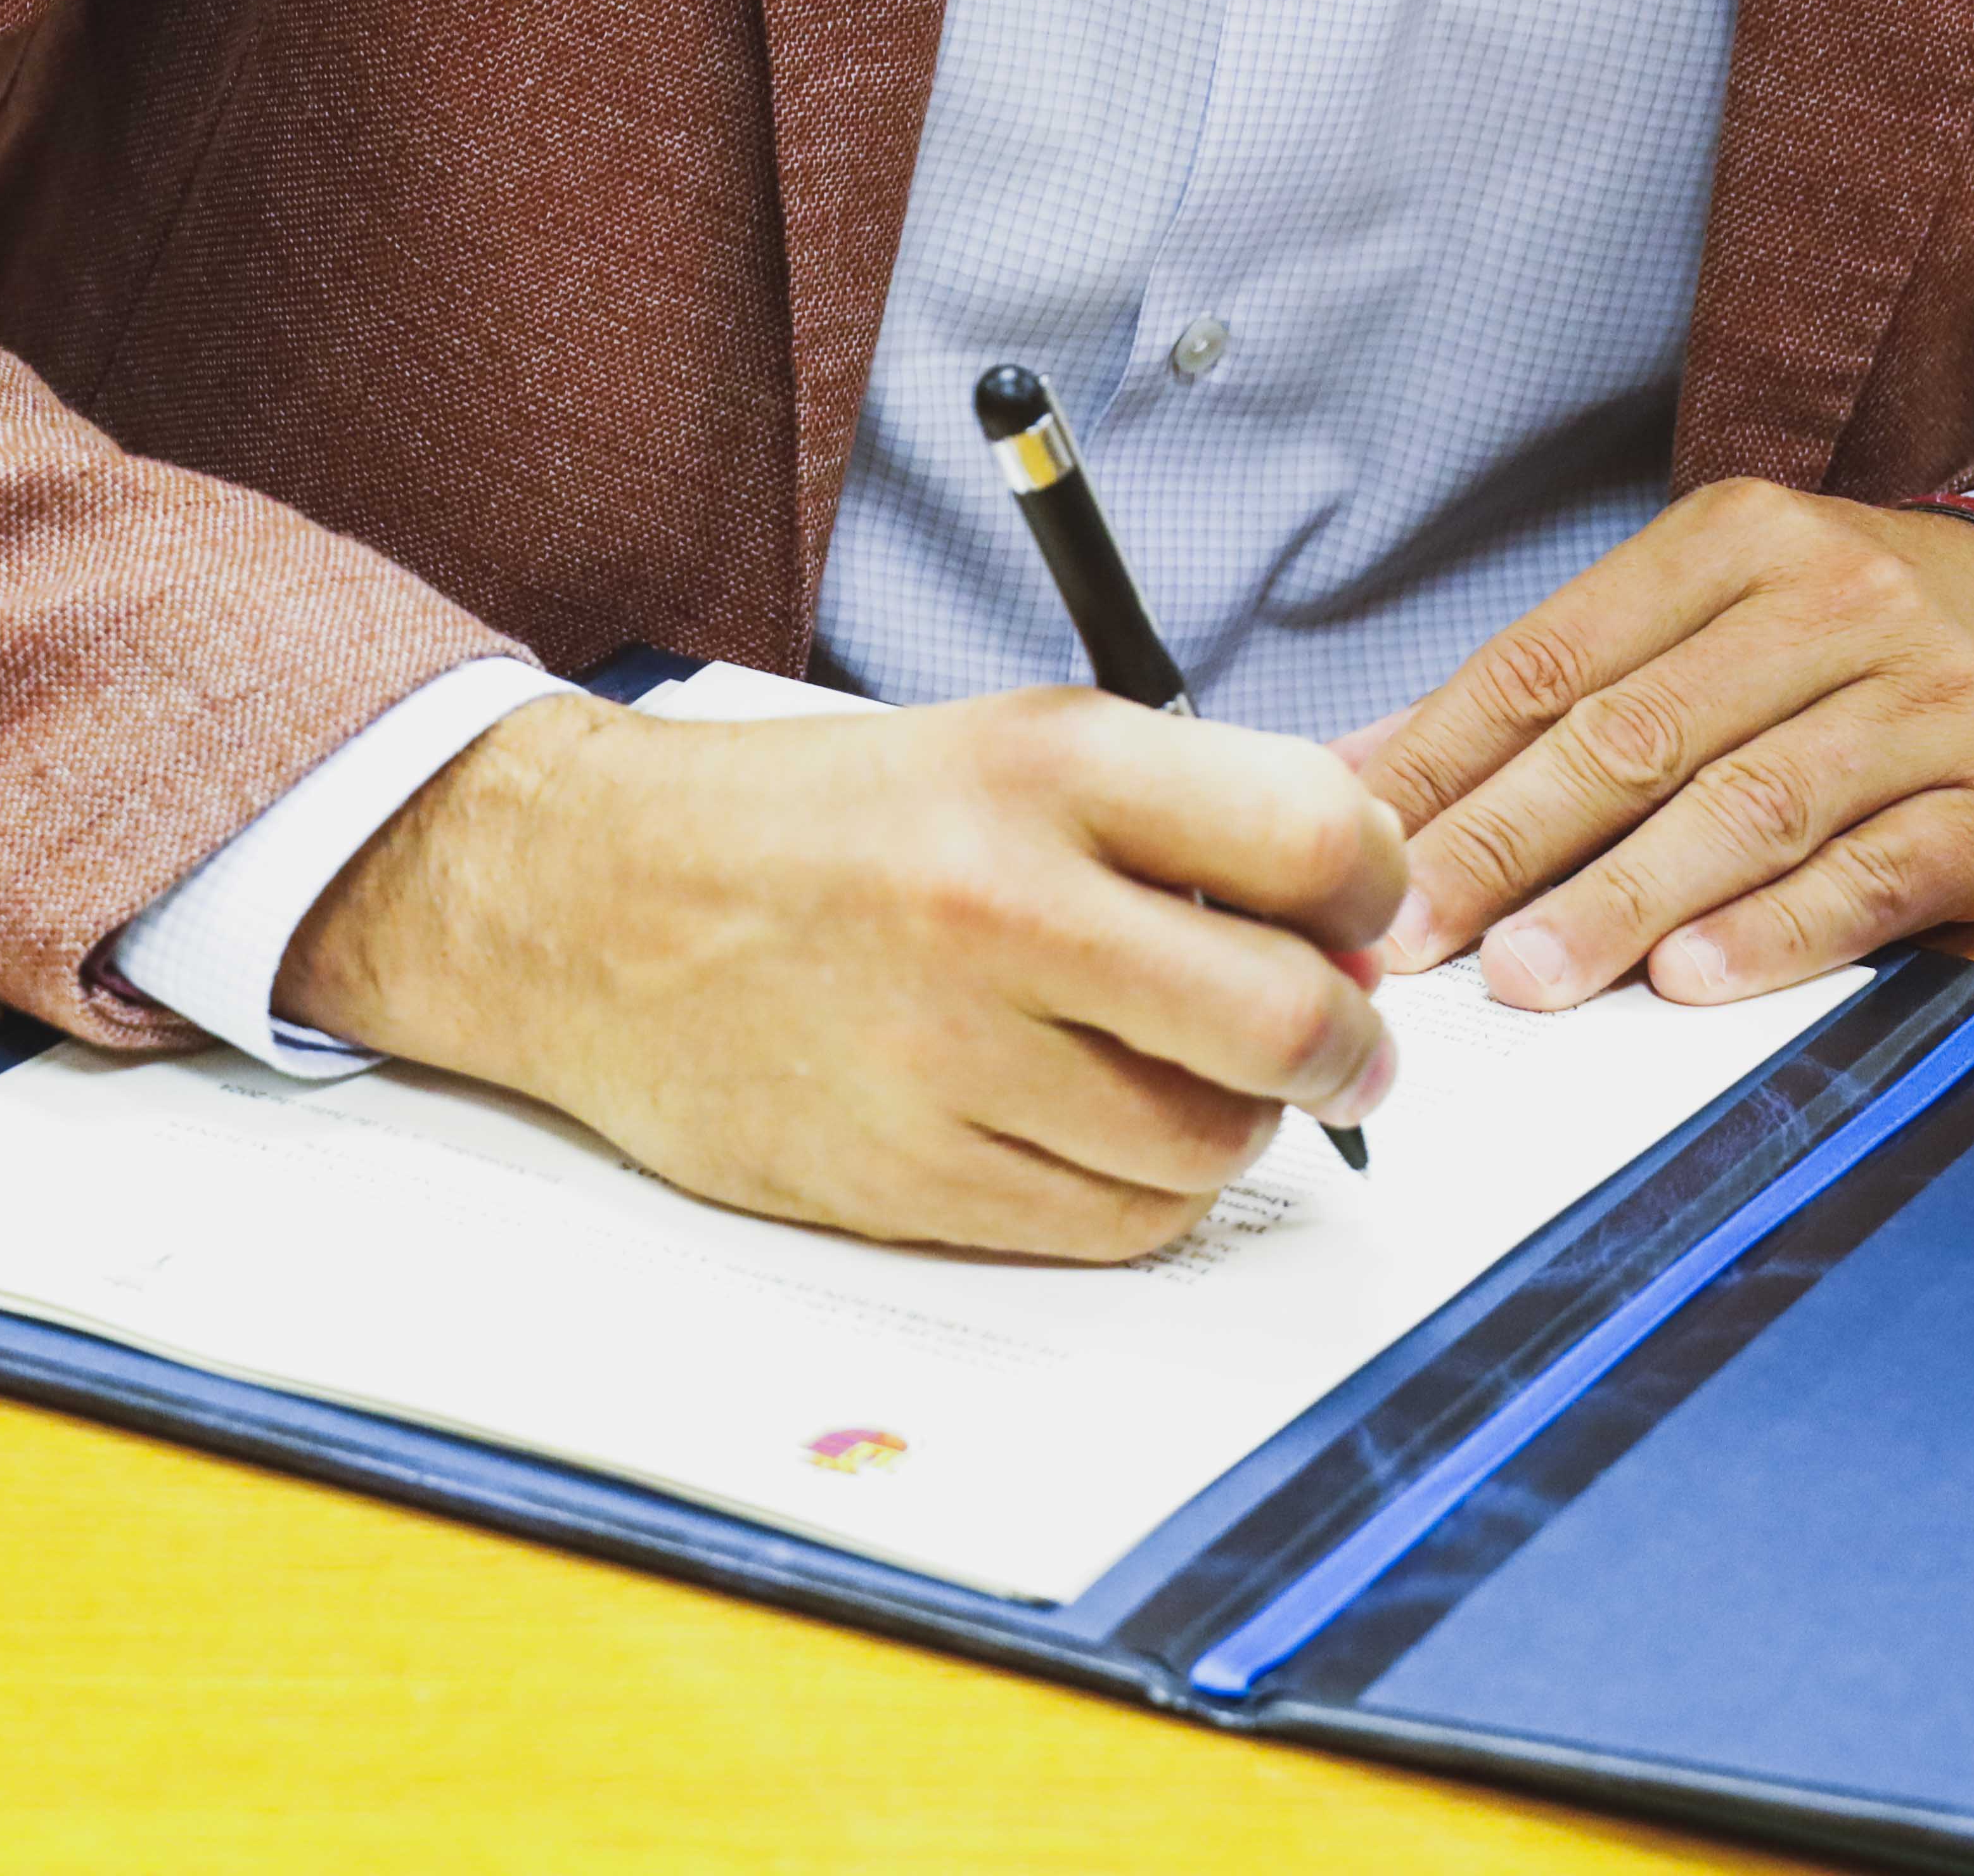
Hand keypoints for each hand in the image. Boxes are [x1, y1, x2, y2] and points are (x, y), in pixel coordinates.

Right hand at [279, 689, 1409, 1259]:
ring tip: (1182, 1080)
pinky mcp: (909, 1175)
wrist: (597, 902)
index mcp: (1044, 767)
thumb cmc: (825, 825)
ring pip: (1210, 1146)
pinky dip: (1144, 1195)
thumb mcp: (1007, 748)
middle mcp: (1002, 905)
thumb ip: (1186, 819)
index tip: (1362, 921)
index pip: (1315, 838)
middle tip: (1337, 1048)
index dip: (1376, 894)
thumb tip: (1356, 929)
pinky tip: (1098, 1133)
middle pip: (1286, 1020)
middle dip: (1347, 1050)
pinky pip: (1115, 1225)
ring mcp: (951, 1054)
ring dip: (1236, 1128)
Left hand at [1354, 479, 1973, 1012]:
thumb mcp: (1704, 609)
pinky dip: (1775, 931)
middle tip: (1414, 933)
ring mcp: (1924, 702)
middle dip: (1508, 843)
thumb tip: (1368, 770)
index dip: (1443, 763)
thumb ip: (1548, 686)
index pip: (1551, 660)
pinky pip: (1871, 875)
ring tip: (1530, 975)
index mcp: (1731, 542)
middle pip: (1635, 734)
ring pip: (1748, 806)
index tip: (1359, 849)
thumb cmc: (1849, 634)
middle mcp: (1830, 603)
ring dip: (1625, 900)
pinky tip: (1692, 978)